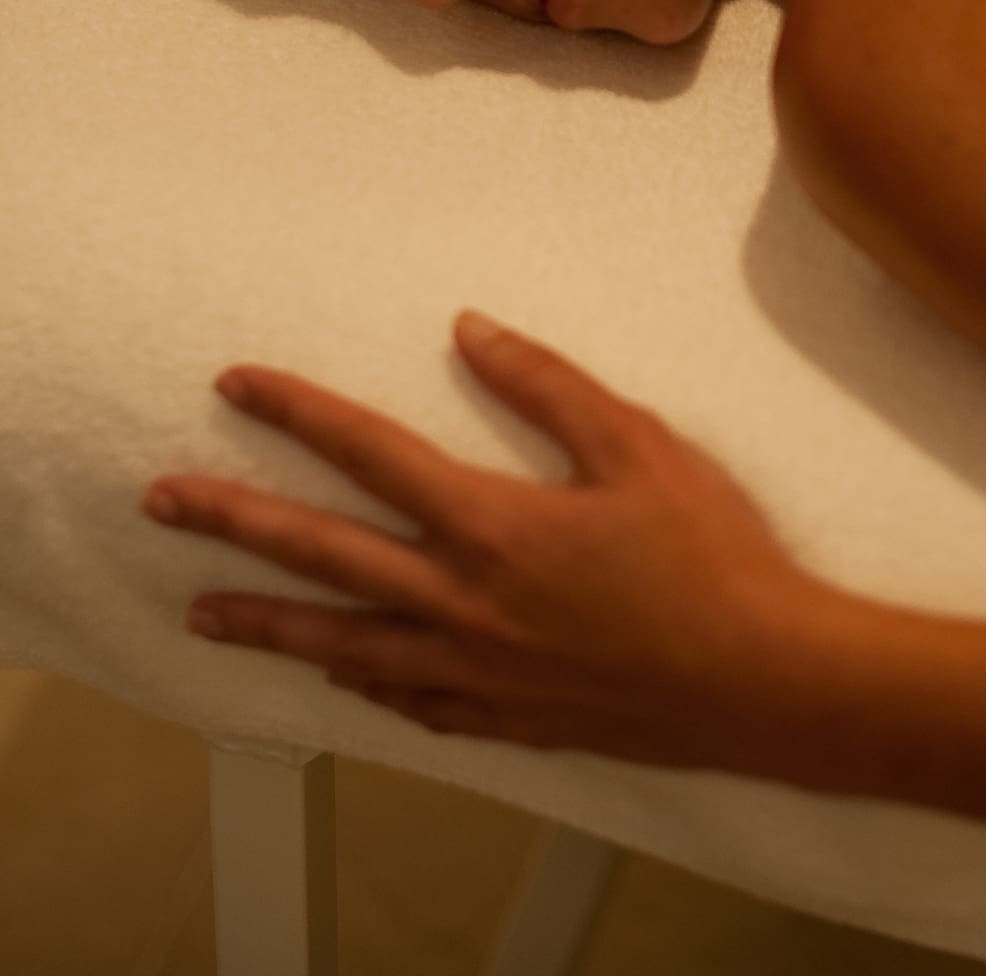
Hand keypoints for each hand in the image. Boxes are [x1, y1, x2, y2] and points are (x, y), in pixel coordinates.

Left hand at [141, 311, 829, 765]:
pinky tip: (336, 679)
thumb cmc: (709, 554)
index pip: (368, 452)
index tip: (236, 383)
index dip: (297, 411)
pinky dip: (357, 685)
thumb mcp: (638, 444)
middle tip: (161, 501)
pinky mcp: (502, 719)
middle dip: (233, 522)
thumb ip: (547, 383)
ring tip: (201, 611)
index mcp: (490, 524)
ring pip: (341, 644)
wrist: (762, 680)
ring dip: (265, 622)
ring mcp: (473, 671)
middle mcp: (460, 602)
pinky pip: (403, 704)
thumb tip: (469, 328)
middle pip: (322, 555)